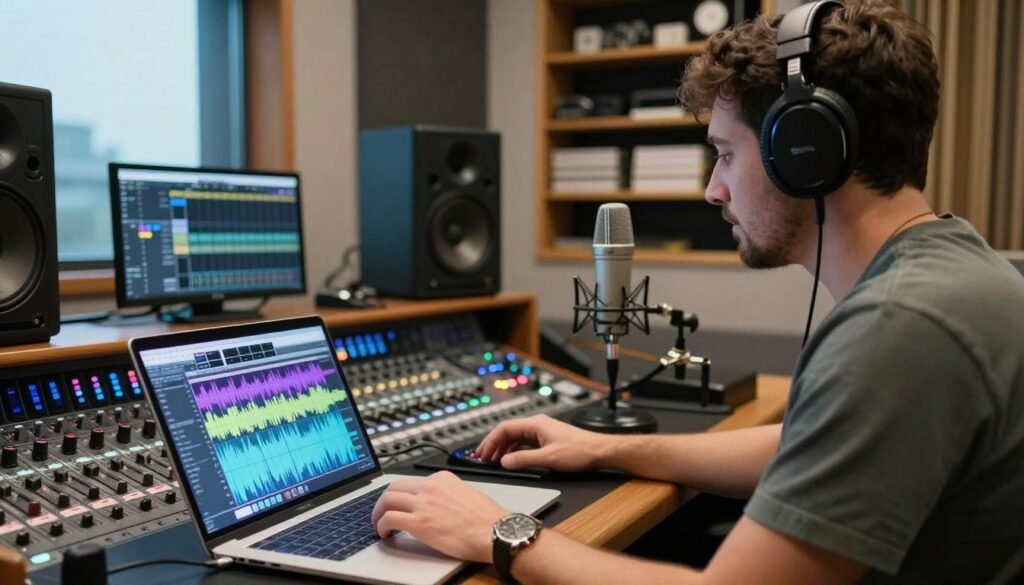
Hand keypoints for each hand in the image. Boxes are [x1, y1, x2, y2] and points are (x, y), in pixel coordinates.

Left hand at [371, 471, 506, 562]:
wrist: (495, 532)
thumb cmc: (488, 519)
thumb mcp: (467, 494)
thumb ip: (449, 494)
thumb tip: (439, 503)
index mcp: (442, 479)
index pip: (412, 482)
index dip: (401, 495)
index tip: (400, 503)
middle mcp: (430, 487)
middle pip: (394, 487)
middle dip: (383, 501)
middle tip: (382, 512)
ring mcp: (423, 504)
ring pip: (387, 500)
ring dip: (378, 513)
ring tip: (379, 525)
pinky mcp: (419, 523)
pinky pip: (389, 519)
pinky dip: (381, 526)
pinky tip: (385, 533)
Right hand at [474, 414, 607, 471]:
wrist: (599, 451)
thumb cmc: (580, 451)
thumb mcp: (549, 458)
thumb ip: (524, 460)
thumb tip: (504, 462)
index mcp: (535, 424)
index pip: (505, 428)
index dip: (490, 441)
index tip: (482, 453)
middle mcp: (537, 425)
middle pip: (508, 432)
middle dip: (493, 445)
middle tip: (482, 457)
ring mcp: (541, 433)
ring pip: (515, 439)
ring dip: (503, 449)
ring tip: (493, 461)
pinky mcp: (546, 440)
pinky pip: (524, 444)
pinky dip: (514, 452)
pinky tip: (511, 461)